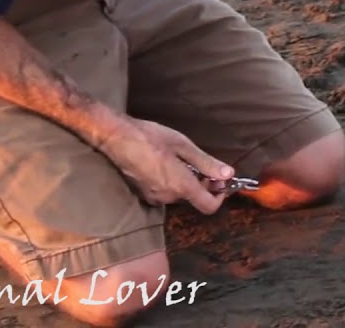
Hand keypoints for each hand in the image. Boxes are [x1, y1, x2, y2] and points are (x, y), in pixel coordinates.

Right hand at [96, 116, 234, 214]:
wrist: (116, 138)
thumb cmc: (150, 138)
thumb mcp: (183, 146)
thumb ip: (207, 163)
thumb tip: (228, 174)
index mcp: (180, 186)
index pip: (209, 206)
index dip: (220, 197)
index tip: (220, 181)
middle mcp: (167, 197)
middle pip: (194, 198)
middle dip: (203, 184)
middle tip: (202, 164)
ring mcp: (153, 197)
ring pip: (180, 195)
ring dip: (187, 182)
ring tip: (182, 160)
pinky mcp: (143, 194)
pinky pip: (165, 192)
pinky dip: (172, 182)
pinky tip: (167, 164)